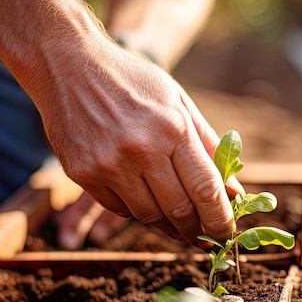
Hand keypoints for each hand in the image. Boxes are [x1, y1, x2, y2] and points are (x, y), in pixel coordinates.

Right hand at [38, 40, 241, 245]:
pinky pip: (119, 209)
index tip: (227, 232)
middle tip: (205, 236)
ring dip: (168, 224)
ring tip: (178, 222)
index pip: (206, 188)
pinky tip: (144, 198)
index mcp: (172, 127)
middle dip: (197, 229)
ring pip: (148, 216)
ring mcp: (109, 164)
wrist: (67, 65)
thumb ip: (208, 144)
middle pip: (179, 210)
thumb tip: (234, 190)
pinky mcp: (83, 174)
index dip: (220, 218)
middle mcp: (141, 149)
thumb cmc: (132, 82)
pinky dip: (137, 210)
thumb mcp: (177, 101)